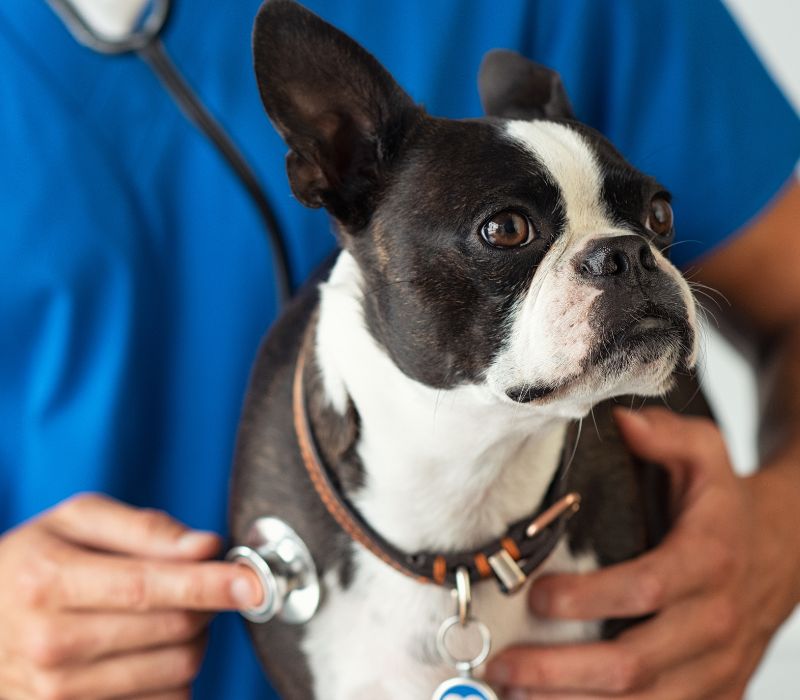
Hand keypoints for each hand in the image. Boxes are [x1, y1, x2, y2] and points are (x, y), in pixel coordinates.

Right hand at [0, 493, 261, 699]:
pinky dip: (176, 675)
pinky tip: (154, 650)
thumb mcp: (74, 521)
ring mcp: (59, 694)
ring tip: (172, 615)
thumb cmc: (31, 562)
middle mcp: (51, 645)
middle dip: (207, 605)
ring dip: (195, 640)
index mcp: (49, 583)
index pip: (149, 588)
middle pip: (173, 631)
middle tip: (203, 586)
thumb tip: (205, 546)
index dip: (209, 584)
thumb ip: (143, 527)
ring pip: (177, 672)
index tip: (252, 581)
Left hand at [486, 407, 799, 698]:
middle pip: (634, 663)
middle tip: (503, 664)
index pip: (644, 589)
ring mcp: (718, 666)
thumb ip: (665, 435)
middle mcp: (715, 621)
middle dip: (561, 671)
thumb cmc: (725, 503)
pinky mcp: (717, 693)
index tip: (534, 596)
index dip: (587, 599)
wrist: (785, 550)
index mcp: (708, 560)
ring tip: (516, 696)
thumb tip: (621, 422)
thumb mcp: (705, 453)